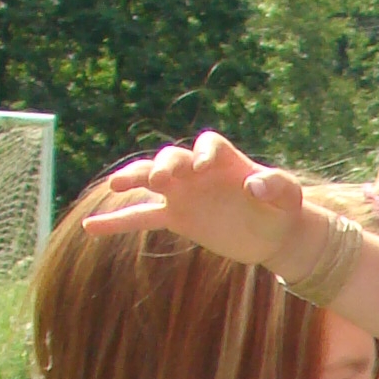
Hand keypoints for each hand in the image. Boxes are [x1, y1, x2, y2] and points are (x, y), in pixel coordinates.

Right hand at [83, 131, 315, 275]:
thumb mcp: (289, 196)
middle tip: (161, 179)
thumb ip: (276, 185)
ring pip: (150, 180)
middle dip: (164, 166)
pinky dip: (116, 222)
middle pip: (172, 159)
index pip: (207, 145)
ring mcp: (183, 193)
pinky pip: (141, 216)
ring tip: (114, 185)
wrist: (273, 233)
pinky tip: (90, 227)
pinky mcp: (176, 217)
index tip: (202, 168)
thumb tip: (252, 185)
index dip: (202, 153)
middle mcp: (197, 171)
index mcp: (225, 160)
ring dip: (133, 180)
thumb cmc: (282, 208)